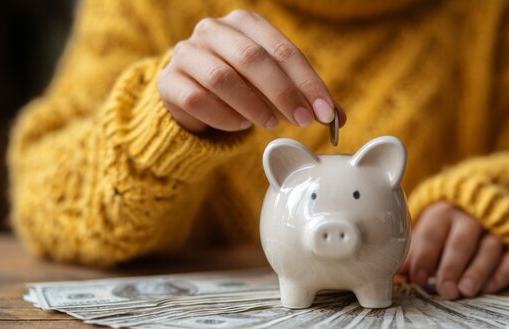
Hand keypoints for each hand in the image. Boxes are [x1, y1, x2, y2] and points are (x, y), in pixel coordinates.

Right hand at [158, 9, 345, 132]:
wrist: (191, 96)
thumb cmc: (242, 87)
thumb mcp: (276, 87)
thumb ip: (306, 98)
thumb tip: (339, 119)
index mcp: (246, 23)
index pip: (283, 50)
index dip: (308, 83)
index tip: (325, 112)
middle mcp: (214, 30)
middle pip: (252, 59)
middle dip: (283, 93)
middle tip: (303, 121)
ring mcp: (187, 52)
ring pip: (222, 78)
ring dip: (253, 105)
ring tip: (270, 124)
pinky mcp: (169, 81)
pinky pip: (197, 99)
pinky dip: (223, 116)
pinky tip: (240, 126)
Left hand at [398, 202, 508, 298]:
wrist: (485, 204)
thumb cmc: (448, 227)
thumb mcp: (428, 232)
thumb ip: (414, 252)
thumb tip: (394, 274)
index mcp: (443, 213)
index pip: (432, 233)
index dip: (424, 257)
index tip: (418, 279)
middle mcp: (470, 217)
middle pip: (461, 240)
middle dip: (452, 266)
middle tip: (445, 290)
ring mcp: (495, 228)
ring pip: (488, 248)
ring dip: (477, 271)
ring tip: (466, 290)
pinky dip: (501, 274)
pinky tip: (488, 288)